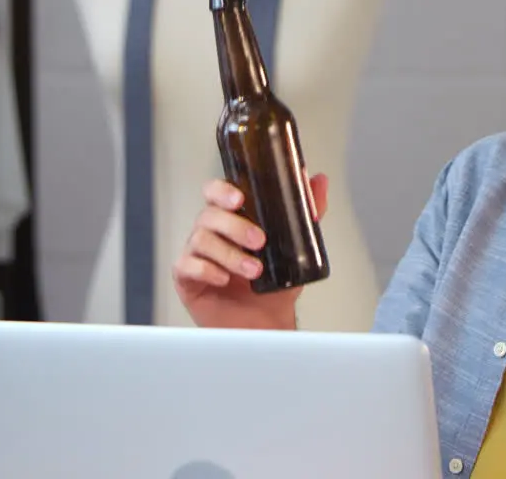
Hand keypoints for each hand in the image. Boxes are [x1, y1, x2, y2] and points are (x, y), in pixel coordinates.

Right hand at [172, 173, 328, 329]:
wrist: (267, 324)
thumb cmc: (274, 286)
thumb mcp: (296, 246)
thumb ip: (307, 212)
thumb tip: (319, 182)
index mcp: (230, 219)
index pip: (216, 192)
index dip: (222, 190)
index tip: (239, 198)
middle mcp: (211, 233)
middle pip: (209, 215)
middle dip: (235, 226)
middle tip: (259, 241)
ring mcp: (196, 254)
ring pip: (201, 240)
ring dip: (230, 254)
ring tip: (254, 269)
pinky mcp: (186, 278)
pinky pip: (186, 266)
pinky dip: (208, 270)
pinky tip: (225, 279)